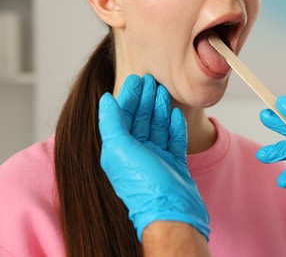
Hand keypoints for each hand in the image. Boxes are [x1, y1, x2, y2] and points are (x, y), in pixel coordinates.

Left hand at [98, 74, 209, 241]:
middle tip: (151, 80)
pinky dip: (175, 127)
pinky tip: (176, 114)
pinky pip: (174, 140)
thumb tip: (104, 99)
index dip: (129, 96)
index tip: (136, 79)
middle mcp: (138, 153)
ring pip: (158, 127)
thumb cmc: (145, 184)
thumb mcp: (120, 150)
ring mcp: (158, 159)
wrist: (172, 212)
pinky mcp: (174, 164)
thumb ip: (111, 123)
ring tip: (164, 92)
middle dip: (145, 99)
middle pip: (142, 120)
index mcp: (121, 150)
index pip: (124, 116)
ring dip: (160, 109)